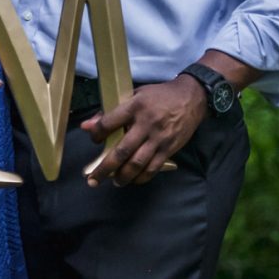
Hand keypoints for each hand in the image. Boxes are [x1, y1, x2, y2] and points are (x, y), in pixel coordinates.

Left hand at [81, 76, 208, 186]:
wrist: (192, 98)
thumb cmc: (159, 97)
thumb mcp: (135, 96)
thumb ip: (111, 112)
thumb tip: (86, 126)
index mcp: (135, 107)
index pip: (109, 123)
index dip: (97, 134)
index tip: (94, 140)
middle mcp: (146, 124)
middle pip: (122, 151)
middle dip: (105, 168)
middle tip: (93, 180)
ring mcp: (158, 138)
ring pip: (137, 163)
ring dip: (122, 177)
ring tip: (114, 182)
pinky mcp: (169, 148)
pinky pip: (152, 168)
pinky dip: (141, 177)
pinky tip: (133, 180)